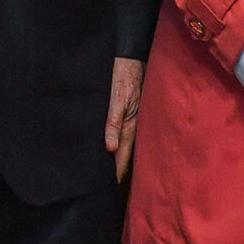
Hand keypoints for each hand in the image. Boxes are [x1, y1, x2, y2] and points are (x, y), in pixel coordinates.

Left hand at [106, 58, 144, 180]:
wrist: (131, 56)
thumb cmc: (124, 74)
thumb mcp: (117, 97)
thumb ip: (113, 121)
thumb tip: (109, 147)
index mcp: (131, 124)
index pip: (123, 156)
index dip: (116, 172)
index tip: (110, 188)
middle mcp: (134, 124)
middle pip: (126, 153)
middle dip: (118, 169)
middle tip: (109, 187)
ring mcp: (134, 118)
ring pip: (126, 144)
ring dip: (119, 158)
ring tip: (111, 174)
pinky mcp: (130, 111)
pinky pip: (126, 132)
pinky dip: (120, 144)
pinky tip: (114, 149)